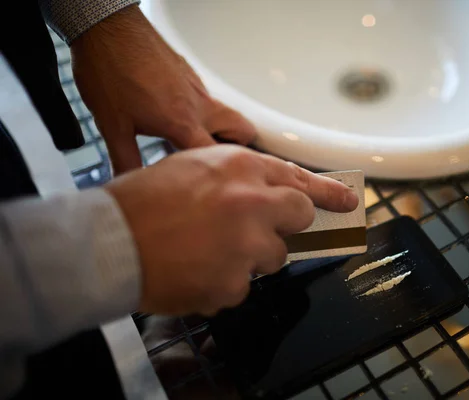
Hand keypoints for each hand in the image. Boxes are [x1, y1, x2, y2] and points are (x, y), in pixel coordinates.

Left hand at [70, 5, 256, 174]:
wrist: (106, 27)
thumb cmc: (109, 70)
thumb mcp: (112, 125)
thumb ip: (125, 160)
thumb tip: (128, 183)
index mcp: (183, 122)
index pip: (217, 157)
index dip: (221, 175)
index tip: (216, 184)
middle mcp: (199, 104)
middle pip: (243, 131)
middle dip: (237, 149)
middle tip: (217, 161)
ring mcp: (197, 87)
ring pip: (226, 114)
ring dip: (219, 130)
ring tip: (192, 140)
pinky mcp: (190, 75)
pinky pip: (208, 100)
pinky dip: (202, 113)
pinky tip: (175, 116)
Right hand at [105, 145, 358, 315]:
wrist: (108, 241)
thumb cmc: (141, 202)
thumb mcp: (192, 167)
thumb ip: (237, 178)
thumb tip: (266, 195)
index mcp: (241, 167)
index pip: (299, 179)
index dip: (326, 192)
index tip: (348, 201)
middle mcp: (253, 202)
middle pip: (299, 217)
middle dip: (283, 226)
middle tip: (254, 231)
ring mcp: (248, 244)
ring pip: (272, 257)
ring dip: (249, 258)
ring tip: (206, 251)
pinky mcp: (235, 282)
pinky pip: (243, 286)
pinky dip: (223, 283)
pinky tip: (194, 271)